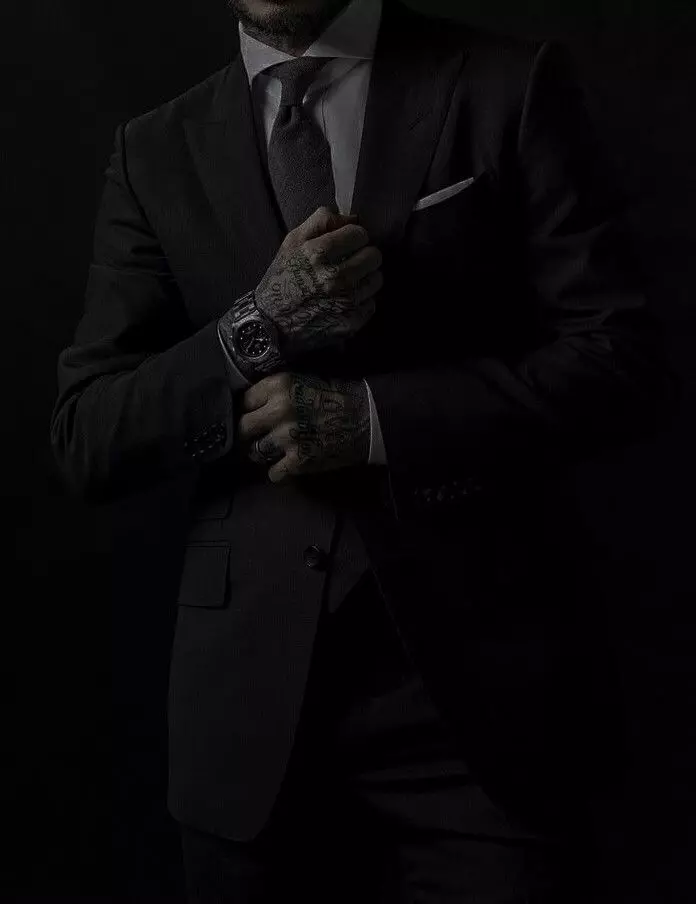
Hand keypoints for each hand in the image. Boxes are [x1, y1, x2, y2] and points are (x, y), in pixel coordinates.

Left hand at [237, 372, 370, 483]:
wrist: (367, 418)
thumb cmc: (336, 396)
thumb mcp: (302, 380)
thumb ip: (276, 391)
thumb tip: (252, 402)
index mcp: (279, 386)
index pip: (244, 400)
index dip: (246, 409)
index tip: (251, 414)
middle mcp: (278, 411)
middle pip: (242, 428)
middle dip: (247, 432)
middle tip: (254, 435)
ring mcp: (287, 438)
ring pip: (255, 452)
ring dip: (262, 452)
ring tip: (272, 450)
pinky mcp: (298, 461)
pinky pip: (273, 473)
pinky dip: (278, 471)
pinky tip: (286, 465)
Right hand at [255, 206, 382, 358]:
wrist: (271, 323)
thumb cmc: (282, 278)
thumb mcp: (292, 241)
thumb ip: (321, 221)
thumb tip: (352, 217)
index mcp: (318, 254)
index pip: (359, 233)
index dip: (354, 235)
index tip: (347, 242)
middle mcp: (335, 278)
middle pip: (374, 256)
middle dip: (364, 255)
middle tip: (351, 261)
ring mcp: (345, 303)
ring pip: (377, 279)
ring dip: (365, 278)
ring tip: (348, 281)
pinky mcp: (351, 323)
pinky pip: (371, 304)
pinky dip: (361, 301)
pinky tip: (344, 301)